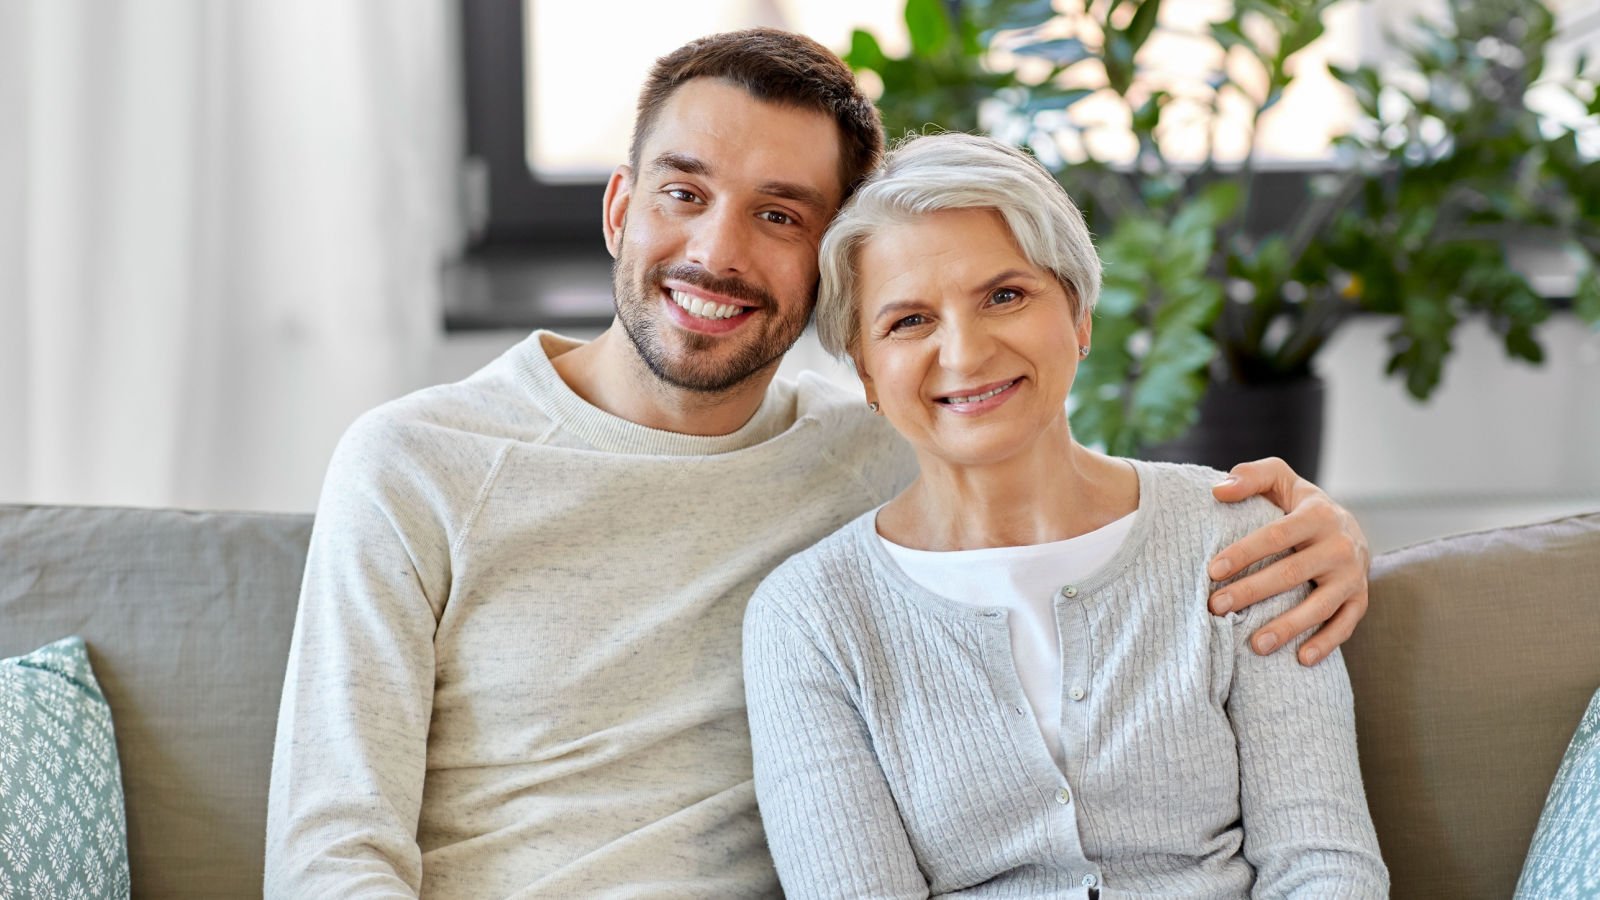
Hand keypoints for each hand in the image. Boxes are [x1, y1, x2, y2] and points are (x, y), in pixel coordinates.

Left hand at [1206, 457, 1370, 666]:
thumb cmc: (1300, 505)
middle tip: (1216, 607)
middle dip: (1252, 592)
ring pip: (1320, 605)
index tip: (1212, 571)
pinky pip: (1345, 625)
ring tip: (1254, 646)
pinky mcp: (1360, 599)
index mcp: (1318, 514)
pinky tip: (1300, 660)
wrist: (1348, 528)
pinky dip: (1326, 644)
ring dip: (1287, 627)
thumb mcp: (1280, 480)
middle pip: (1292, 573)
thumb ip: (1251, 476)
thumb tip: (1217, 491)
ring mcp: (1353, 575)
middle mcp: (1340, 545)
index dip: (1244, 552)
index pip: (1276, 535)